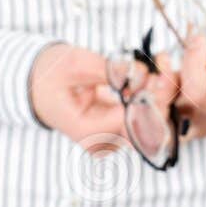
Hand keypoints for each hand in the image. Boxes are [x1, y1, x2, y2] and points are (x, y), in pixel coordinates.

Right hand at [28, 43, 172, 147]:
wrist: (39, 86)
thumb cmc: (52, 74)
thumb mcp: (75, 62)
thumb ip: (108, 69)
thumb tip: (140, 71)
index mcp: (85, 131)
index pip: (129, 122)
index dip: (148, 100)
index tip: (159, 76)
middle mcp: (100, 143)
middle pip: (144, 130)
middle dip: (160, 100)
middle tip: (166, 72)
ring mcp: (111, 141)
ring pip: (149, 127)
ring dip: (160, 100)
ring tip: (162, 72)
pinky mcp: (119, 133)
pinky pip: (145, 121)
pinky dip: (154, 101)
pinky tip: (156, 79)